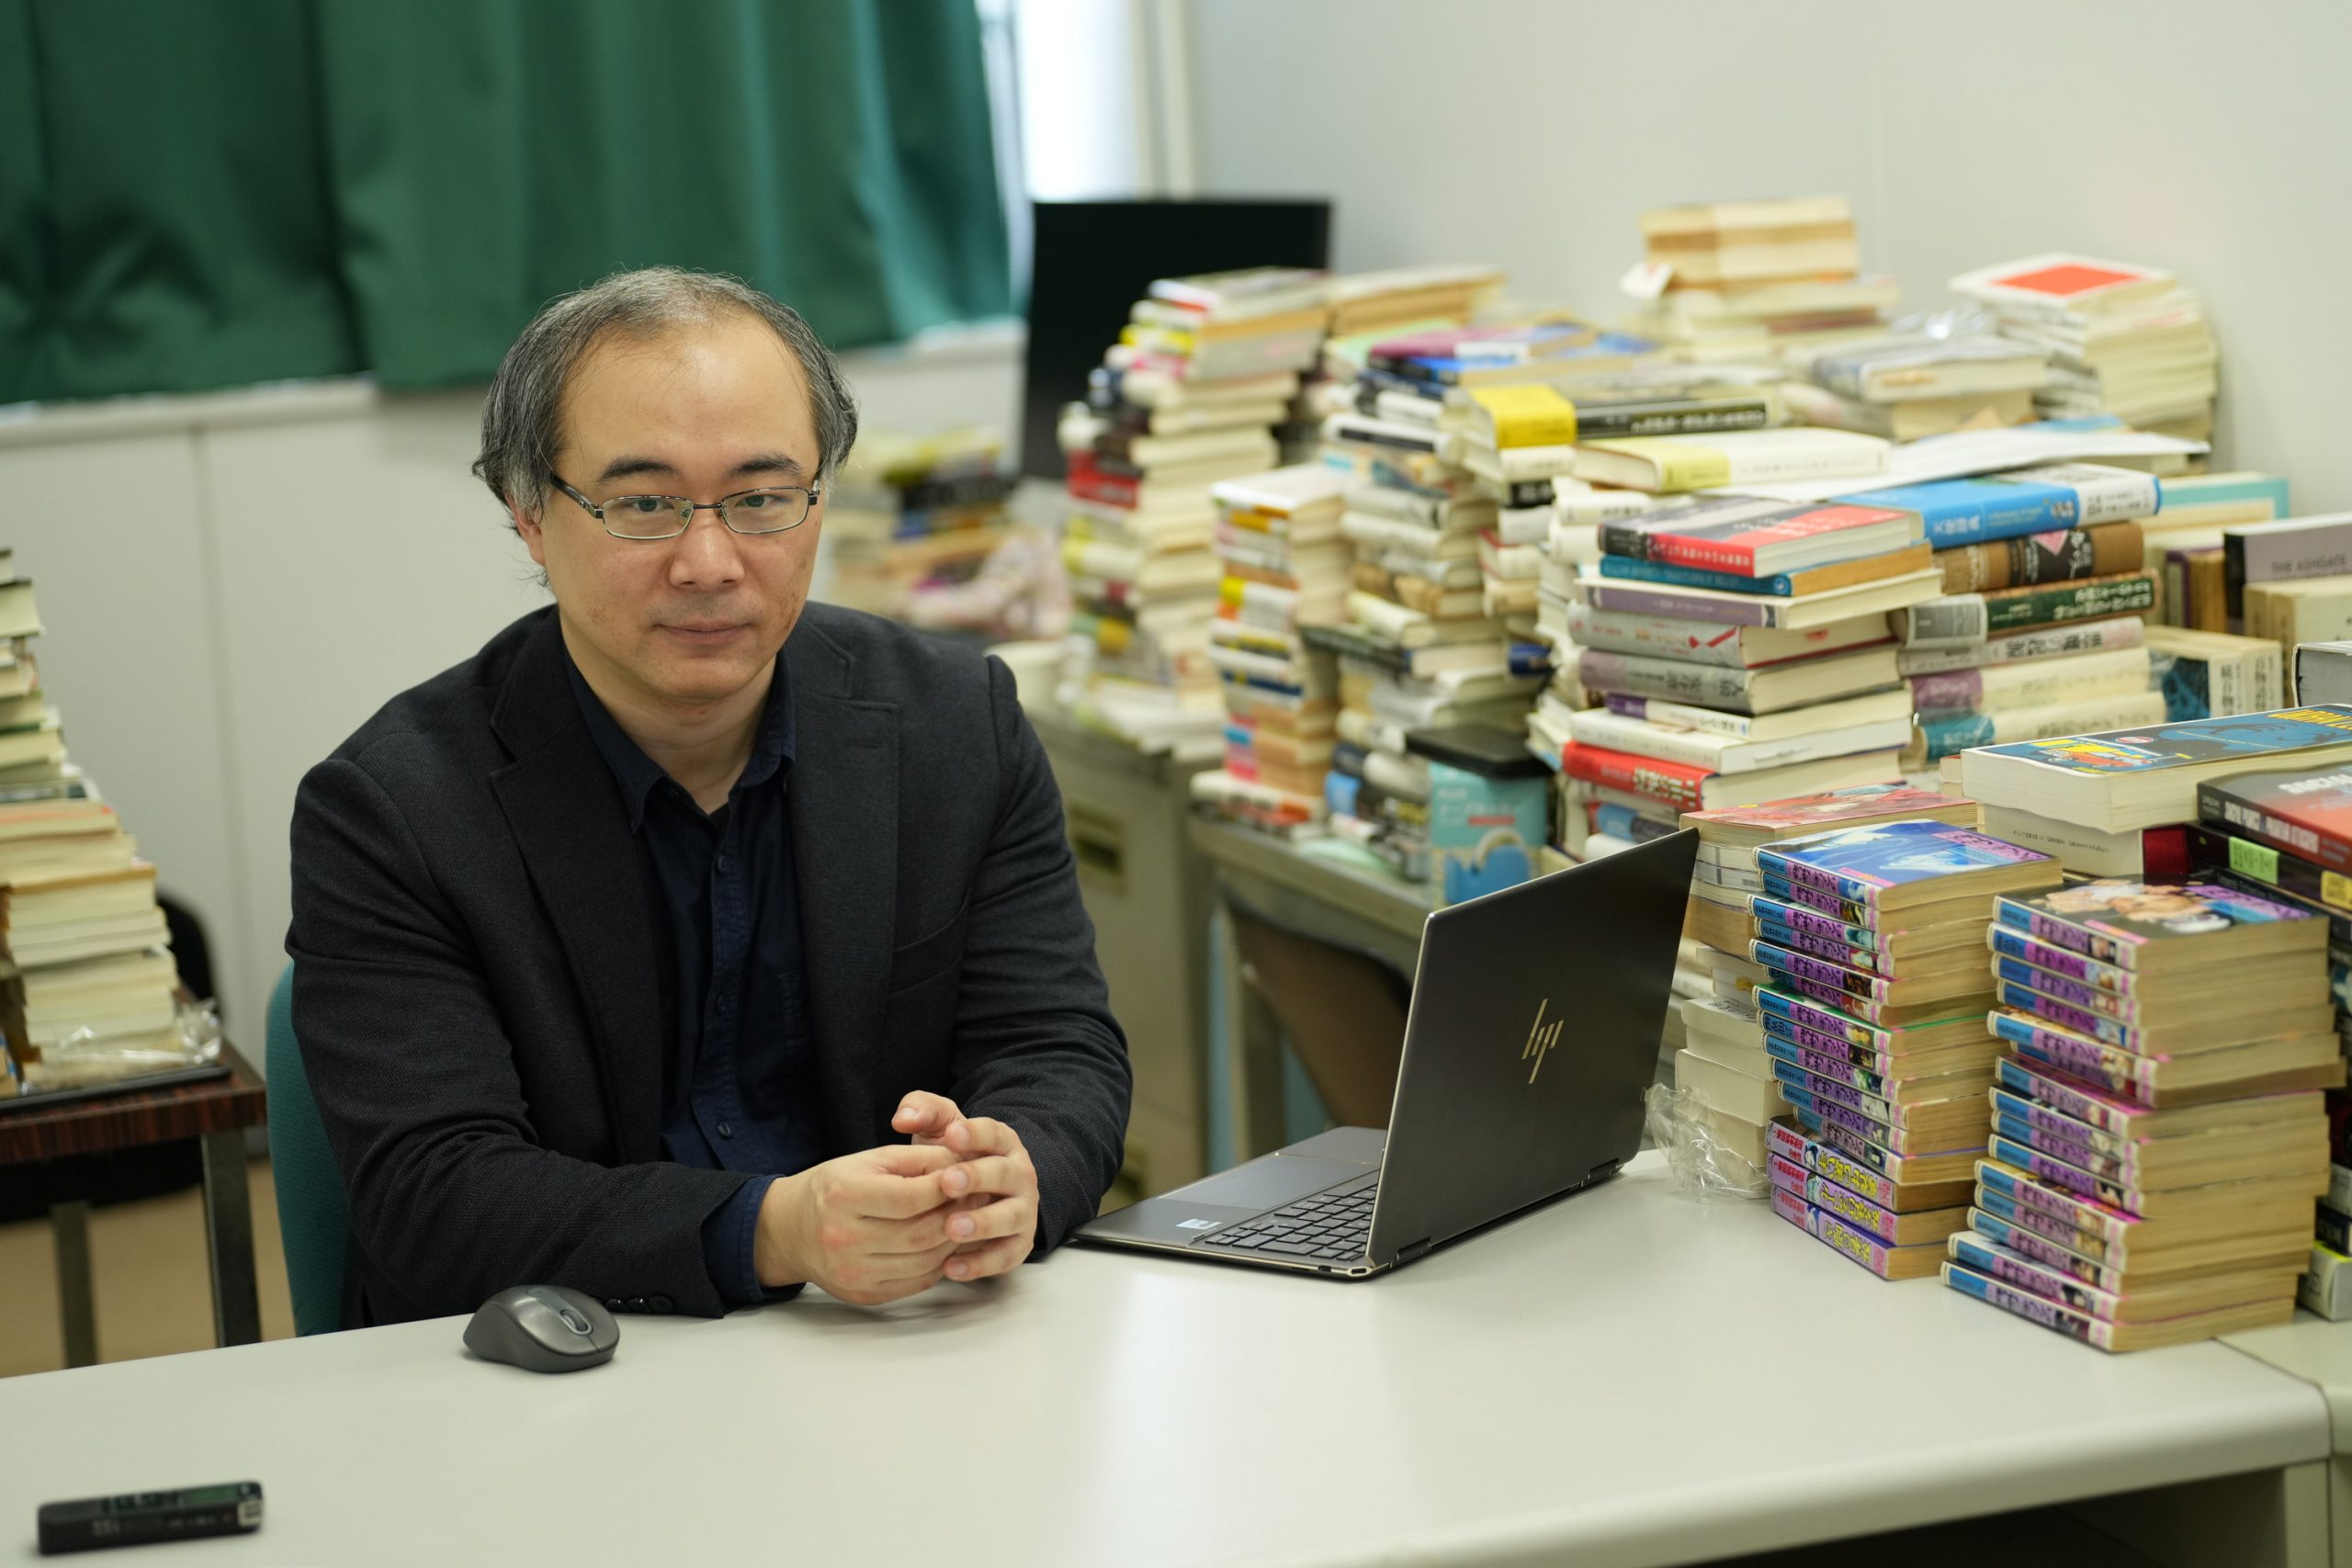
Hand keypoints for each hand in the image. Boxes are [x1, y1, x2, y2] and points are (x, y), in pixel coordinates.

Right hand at [753, 1144, 968, 1305]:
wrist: (790, 1231)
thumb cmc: (833, 1188)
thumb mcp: (868, 1160)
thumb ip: (915, 1160)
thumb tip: (961, 1165)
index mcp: (844, 1197)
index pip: (910, 1198)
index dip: (947, 1188)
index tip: (969, 1177)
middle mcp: (844, 1239)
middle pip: (921, 1233)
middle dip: (958, 1215)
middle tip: (979, 1199)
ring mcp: (854, 1272)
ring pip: (925, 1261)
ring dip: (954, 1241)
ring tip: (968, 1220)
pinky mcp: (864, 1295)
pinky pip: (917, 1282)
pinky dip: (939, 1263)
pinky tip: (946, 1244)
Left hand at [892, 1092, 1039, 1282]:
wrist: (979, 1197)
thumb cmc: (955, 1159)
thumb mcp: (941, 1130)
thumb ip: (924, 1112)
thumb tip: (903, 1117)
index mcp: (1003, 1143)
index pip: (994, 1133)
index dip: (975, 1134)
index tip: (951, 1135)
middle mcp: (1018, 1175)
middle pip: (1004, 1174)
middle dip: (978, 1177)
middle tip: (948, 1182)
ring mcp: (1022, 1210)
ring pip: (1011, 1217)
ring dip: (984, 1223)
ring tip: (952, 1228)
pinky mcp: (1018, 1244)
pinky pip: (1006, 1256)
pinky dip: (982, 1264)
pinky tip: (952, 1268)